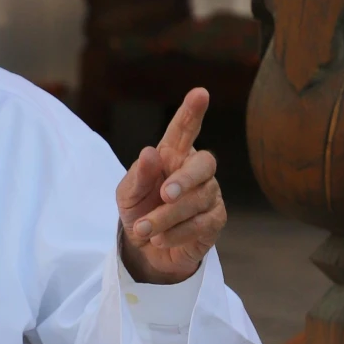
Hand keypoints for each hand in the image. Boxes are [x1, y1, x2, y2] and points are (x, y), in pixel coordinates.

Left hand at [116, 87, 225, 285]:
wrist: (146, 249)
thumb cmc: (139, 211)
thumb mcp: (127, 193)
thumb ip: (138, 175)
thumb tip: (149, 153)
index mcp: (173, 155)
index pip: (184, 129)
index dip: (192, 112)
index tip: (200, 93)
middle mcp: (195, 170)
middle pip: (205, 164)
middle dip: (185, 179)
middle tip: (165, 194)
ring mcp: (209, 194)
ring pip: (198, 200)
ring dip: (167, 216)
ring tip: (144, 228)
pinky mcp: (215, 220)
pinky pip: (201, 224)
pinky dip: (178, 232)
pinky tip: (160, 238)